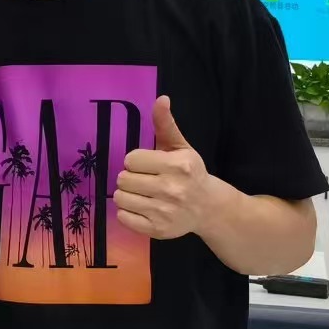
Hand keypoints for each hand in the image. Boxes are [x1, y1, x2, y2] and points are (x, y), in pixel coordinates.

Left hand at [113, 97, 215, 239]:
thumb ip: (166, 124)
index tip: (148, 165)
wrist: (208, 208)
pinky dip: (128, 213)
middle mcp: (171, 189)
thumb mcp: (180, 147)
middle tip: (145, 180)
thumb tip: (161, 98)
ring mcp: (164, 211)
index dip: (136, 161)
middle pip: (123, 179)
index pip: (131, 159)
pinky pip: (123, 218)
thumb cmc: (190, 173)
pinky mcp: (157, 230)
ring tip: (142, 194)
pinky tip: (142, 208)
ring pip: (120, 198)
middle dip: (130, 177)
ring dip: (127, 195)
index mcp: (177, 165)